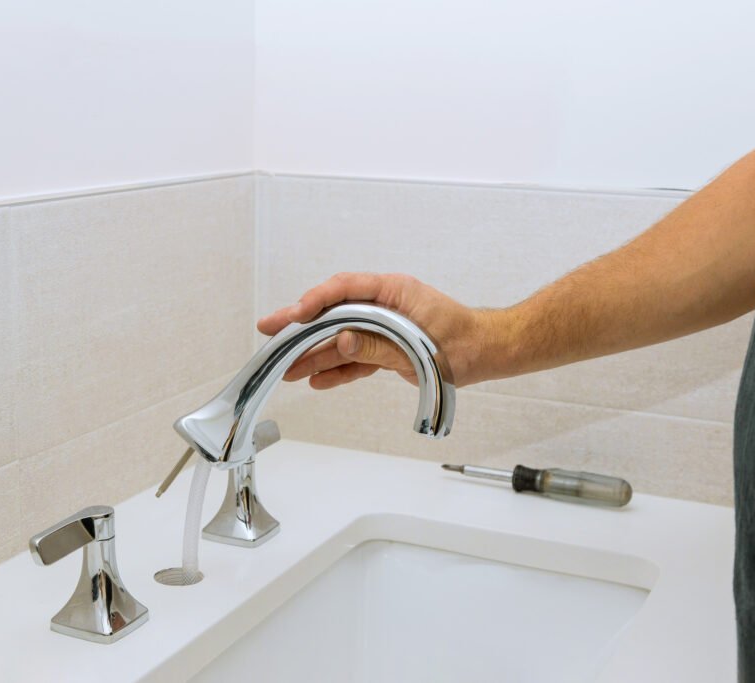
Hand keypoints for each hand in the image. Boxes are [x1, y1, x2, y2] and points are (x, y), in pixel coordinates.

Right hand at [257, 273, 500, 388]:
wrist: (486, 354)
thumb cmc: (462, 341)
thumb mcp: (416, 346)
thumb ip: (376, 344)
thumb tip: (341, 340)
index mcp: (392, 291)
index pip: (344, 289)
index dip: (316, 300)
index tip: (295, 314)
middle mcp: (383, 305)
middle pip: (333, 313)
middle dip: (300, 325)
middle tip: (269, 330)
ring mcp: (383, 327)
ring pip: (341, 339)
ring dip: (315, 355)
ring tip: (287, 369)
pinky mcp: (386, 349)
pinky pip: (356, 358)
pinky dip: (338, 370)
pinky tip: (316, 379)